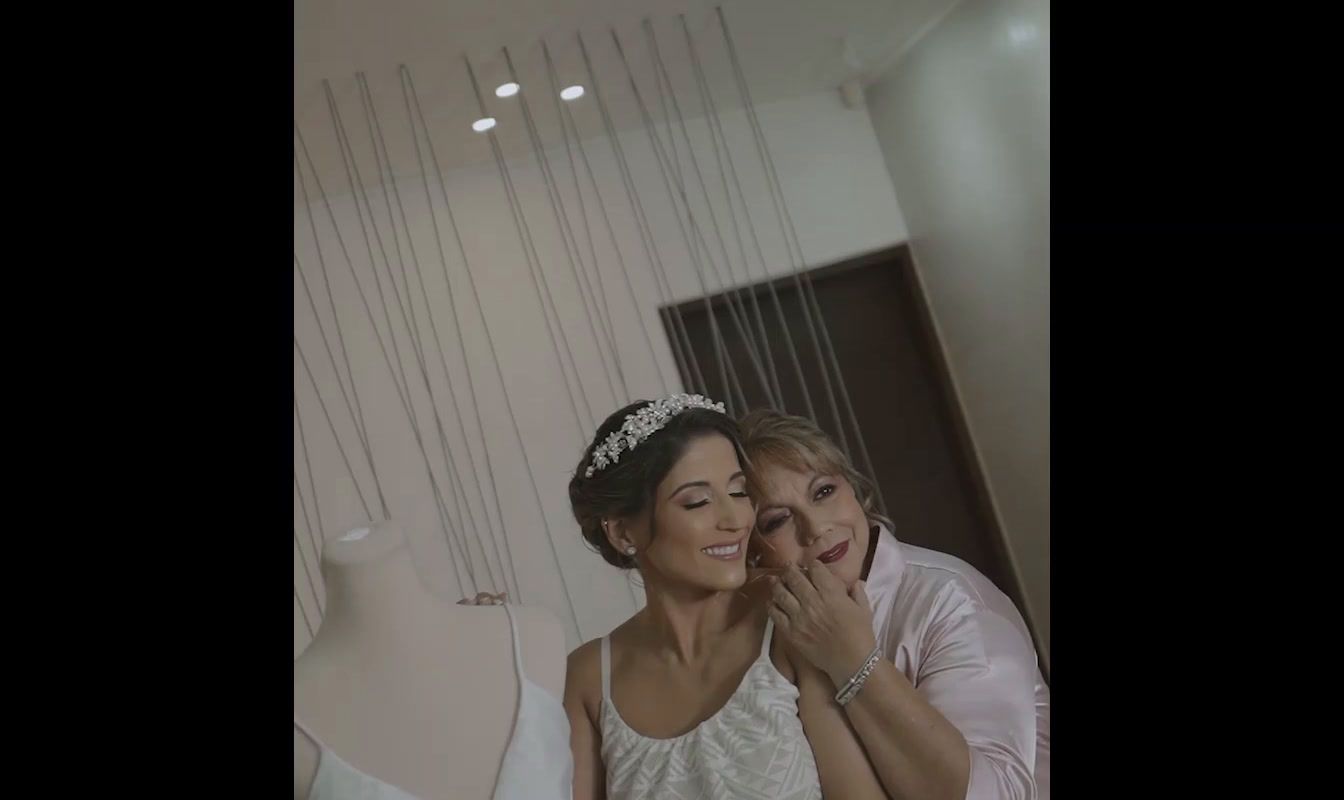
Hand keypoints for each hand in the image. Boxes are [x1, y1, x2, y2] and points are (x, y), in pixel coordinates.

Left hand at [766, 561, 876, 687]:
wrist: (852, 662)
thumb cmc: (861, 634)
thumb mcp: (864, 608)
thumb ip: (857, 592)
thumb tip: (853, 582)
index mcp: (831, 593)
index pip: (815, 569)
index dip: (812, 565)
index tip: (811, 566)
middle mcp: (812, 602)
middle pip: (794, 578)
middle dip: (790, 570)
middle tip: (787, 567)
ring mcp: (799, 617)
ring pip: (781, 593)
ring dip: (777, 584)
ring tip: (775, 581)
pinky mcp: (791, 632)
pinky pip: (775, 614)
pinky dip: (772, 605)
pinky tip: (771, 602)